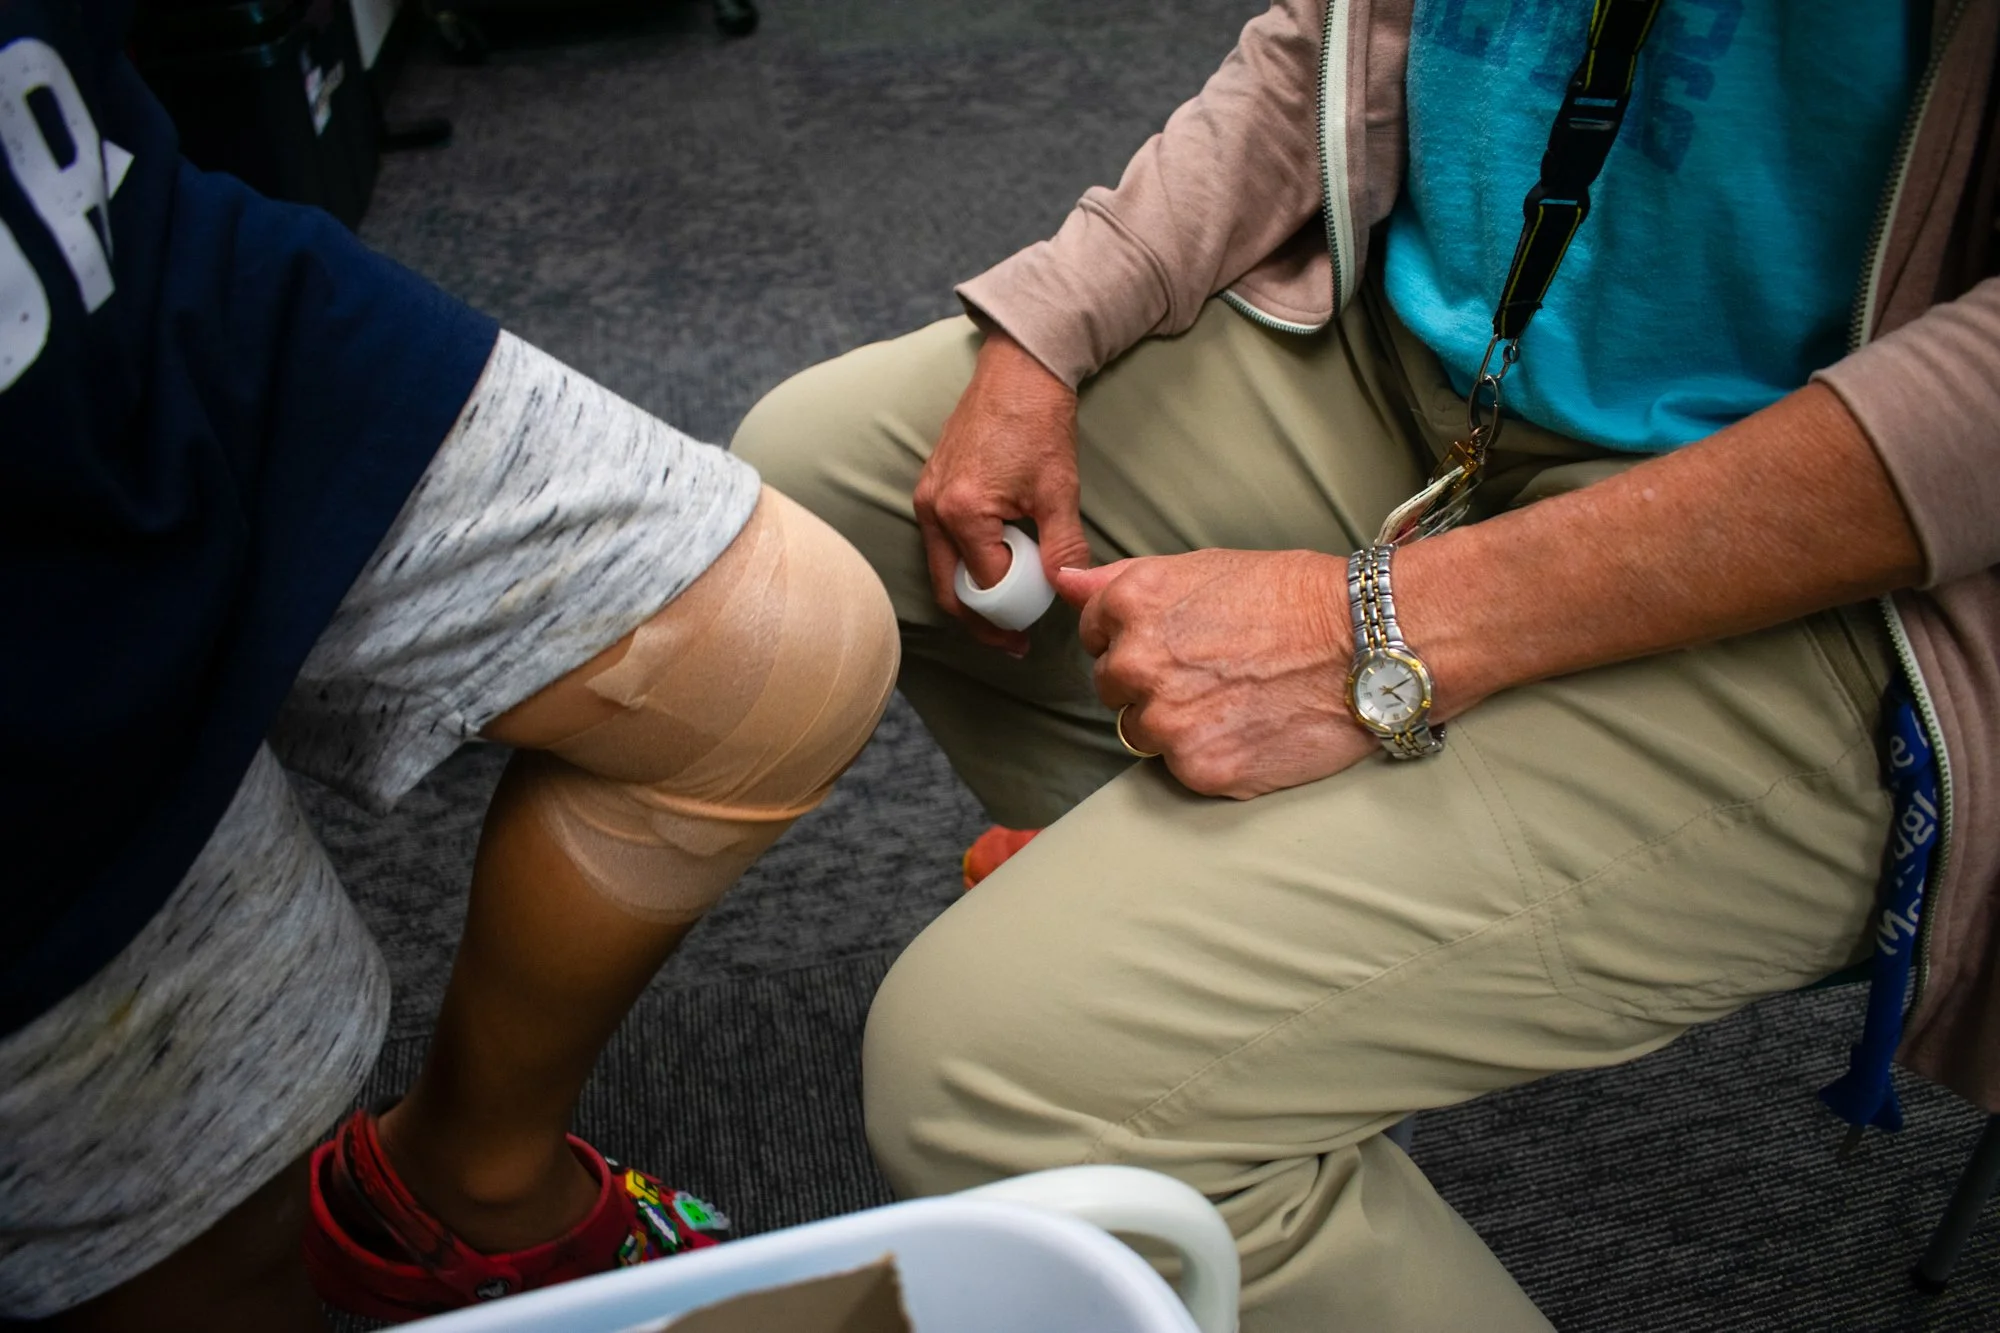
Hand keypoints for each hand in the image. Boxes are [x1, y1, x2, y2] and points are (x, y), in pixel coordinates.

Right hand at [915, 331, 1092, 652]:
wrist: (1019, 372)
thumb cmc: (1037, 422)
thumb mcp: (1058, 490)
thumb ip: (1062, 546)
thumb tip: (1067, 590)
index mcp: (962, 512)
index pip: (986, 585)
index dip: (1014, 612)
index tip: (1036, 628)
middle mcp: (933, 508)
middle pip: (949, 591)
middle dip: (981, 622)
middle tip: (1012, 642)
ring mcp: (926, 498)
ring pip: (943, 569)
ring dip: (972, 595)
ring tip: (1008, 610)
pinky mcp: (930, 488)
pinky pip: (942, 544)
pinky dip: (965, 565)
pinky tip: (995, 568)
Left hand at [1055, 549, 1375, 798]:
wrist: (1370, 643)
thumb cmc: (1296, 598)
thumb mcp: (1204, 566)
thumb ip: (1123, 581)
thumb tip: (1064, 582)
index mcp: (1132, 605)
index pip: (1094, 635)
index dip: (1135, 638)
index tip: (1178, 641)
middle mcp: (1138, 663)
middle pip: (1113, 688)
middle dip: (1151, 683)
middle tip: (1214, 672)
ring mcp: (1167, 721)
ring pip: (1141, 733)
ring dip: (1176, 724)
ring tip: (1235, 701)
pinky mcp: (1200, 768)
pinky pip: (1181, 770)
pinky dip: (1211, 756)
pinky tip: (1251, 729)